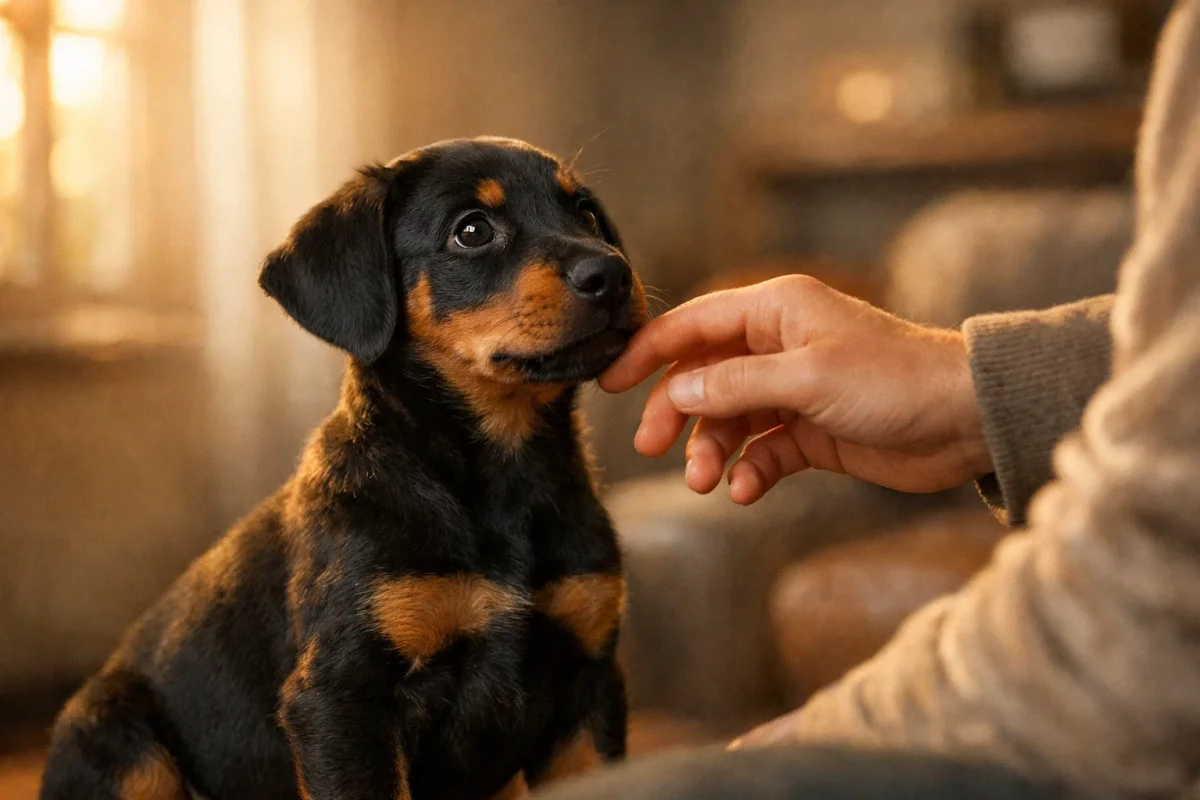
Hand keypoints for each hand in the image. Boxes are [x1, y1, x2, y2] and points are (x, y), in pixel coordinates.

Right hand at [599, 275, 991, 502]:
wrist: (966, 420)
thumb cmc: (895, 380)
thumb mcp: (807, 377)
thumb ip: (736, 384)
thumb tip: (677, 389)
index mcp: (775, 311)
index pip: (693, 325)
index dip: (647, 351)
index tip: (609, 381)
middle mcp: (779, 345)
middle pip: (703, 376)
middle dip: (677, 413)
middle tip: (653, 450)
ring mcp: (794, 390)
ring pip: (729, 418)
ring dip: (712, 449)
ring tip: (707, 482)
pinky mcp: (812, 431)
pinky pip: (762, 450)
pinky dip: (748, 470)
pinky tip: (744, 490)